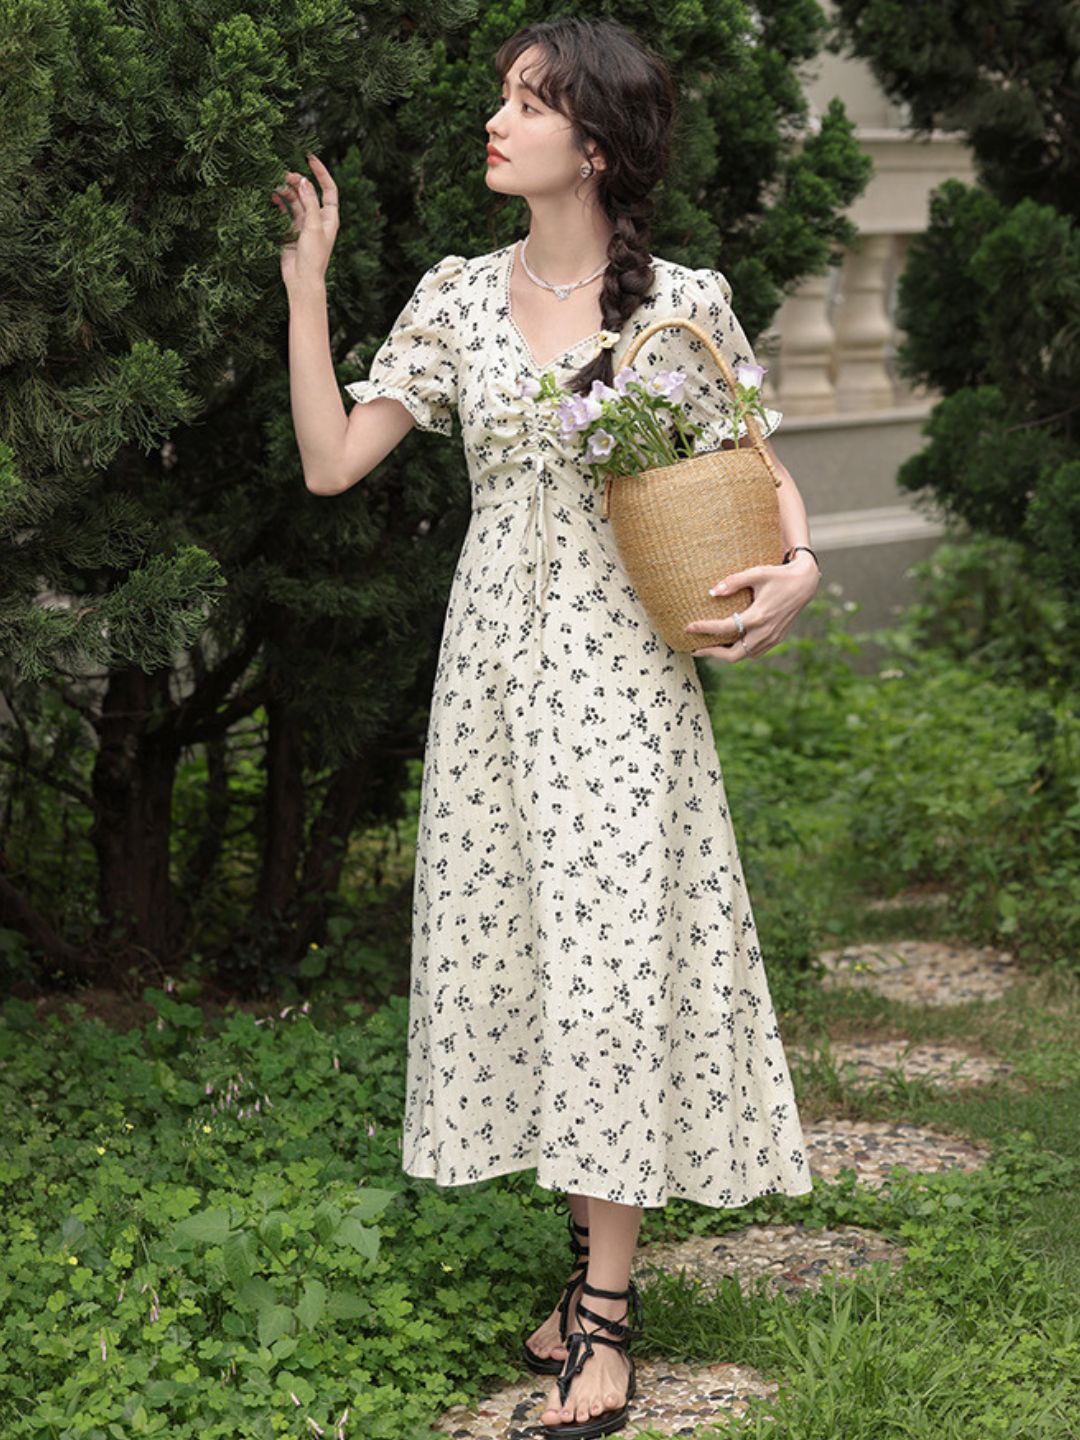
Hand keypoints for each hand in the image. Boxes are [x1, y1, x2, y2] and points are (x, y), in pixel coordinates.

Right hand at [271, 153, 338, 291]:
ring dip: (287, 191)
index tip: (309, 158)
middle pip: (309, 192)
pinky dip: (280, 203)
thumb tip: (304, 180)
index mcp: (329, 217)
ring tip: (276, 185)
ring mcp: (304, 224)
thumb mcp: (313, 226)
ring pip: (296, 200)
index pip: (328, 189)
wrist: (302, 280)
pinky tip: (272, 197)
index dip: (321, 172)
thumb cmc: (313, 256)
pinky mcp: (291, 230)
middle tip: (284, 175)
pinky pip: (286, 211)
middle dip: (299, 181)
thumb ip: (308, 202)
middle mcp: (318, 219)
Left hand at [683, 551, 819, 660]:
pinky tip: (730, 643)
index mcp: (758, 616)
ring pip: (744, 655)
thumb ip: (733, 581)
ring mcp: (772, 637)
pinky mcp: (777, 638)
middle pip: (733, 655)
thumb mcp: (756, 573)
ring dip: (726, 654)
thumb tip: (712, 592)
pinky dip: (740, 651)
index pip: (725, 628)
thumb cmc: (779, 575)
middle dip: (712, 654)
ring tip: (709, 647)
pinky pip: (755, 652)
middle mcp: (765, 631)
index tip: (688, 627)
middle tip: (695, 649)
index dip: (704, 629)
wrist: (806, 582)